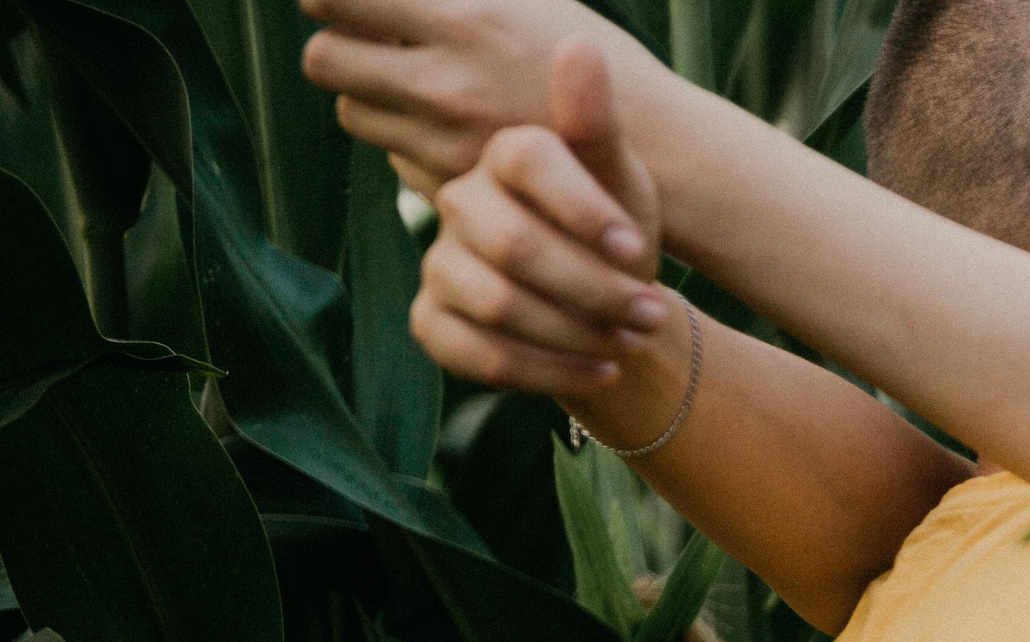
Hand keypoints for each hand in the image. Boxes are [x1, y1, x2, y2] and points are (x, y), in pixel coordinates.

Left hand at [300, 0, 657, 190]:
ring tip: (408, 83)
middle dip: (337, 44)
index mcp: (466, 19)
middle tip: (364, 37)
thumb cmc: (587, 58)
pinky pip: (391, 155)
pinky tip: (442, 125)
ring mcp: (445, 140)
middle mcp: (446, 83)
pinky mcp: (452, 183)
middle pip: (325, 60)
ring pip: (352, 113)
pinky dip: (404, 138)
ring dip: (367, 94)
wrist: (653, 152)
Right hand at [411, 42, 667, 402]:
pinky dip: (552, 373)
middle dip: (592, 288)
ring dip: (578, 333)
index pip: (527, 160)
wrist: (610, 315)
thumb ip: (598, 125)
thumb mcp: (625, 184)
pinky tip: (600, 370)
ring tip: (629, 339)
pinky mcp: (433, 322)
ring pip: (498, 304)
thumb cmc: (618, 240)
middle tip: (647, 313)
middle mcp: (460, 201)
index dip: (584, 210)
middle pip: (514, 245)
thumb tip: (580, 44)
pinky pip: (481, 355)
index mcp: (504, 154)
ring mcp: (439, 263)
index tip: (633, 247)